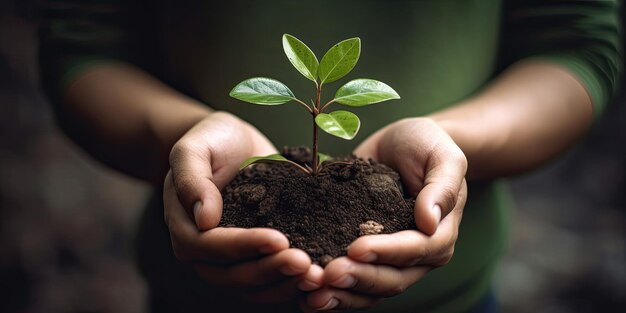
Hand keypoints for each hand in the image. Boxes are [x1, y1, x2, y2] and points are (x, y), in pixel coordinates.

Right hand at [163, 111, 323, 302]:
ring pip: (255, 287)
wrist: (233, 143)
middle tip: (304, 262)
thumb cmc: (212, 142)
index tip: (278, 239)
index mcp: (187, 229)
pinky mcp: (257, 261)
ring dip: (285, 284)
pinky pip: (272, 283)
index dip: (245, 245)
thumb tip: (203, 217)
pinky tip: (319, 275)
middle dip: (271, 270)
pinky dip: (294, 283)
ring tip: (316, 275)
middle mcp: (206, 254)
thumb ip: (191, 178)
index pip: (211, 246)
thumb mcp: (194, 148)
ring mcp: (232, 262)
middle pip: (234, 275)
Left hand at [301, 117, 466, 310]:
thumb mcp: (442, 155)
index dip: (387, 252)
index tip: (356, 248)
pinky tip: (305, 296)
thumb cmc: (426, 146)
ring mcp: (388, 260)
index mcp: (439, 234)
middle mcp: (416, 256)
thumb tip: (430, 221)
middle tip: (327, 273)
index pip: (416, 251)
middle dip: (359, 278)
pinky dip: (332, 292)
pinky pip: (351, 283)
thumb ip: (442, 187)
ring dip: (342, 295)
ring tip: (312, 294)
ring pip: (369, 290)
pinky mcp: (363, 256)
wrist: (401, 144)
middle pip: (391, 279)